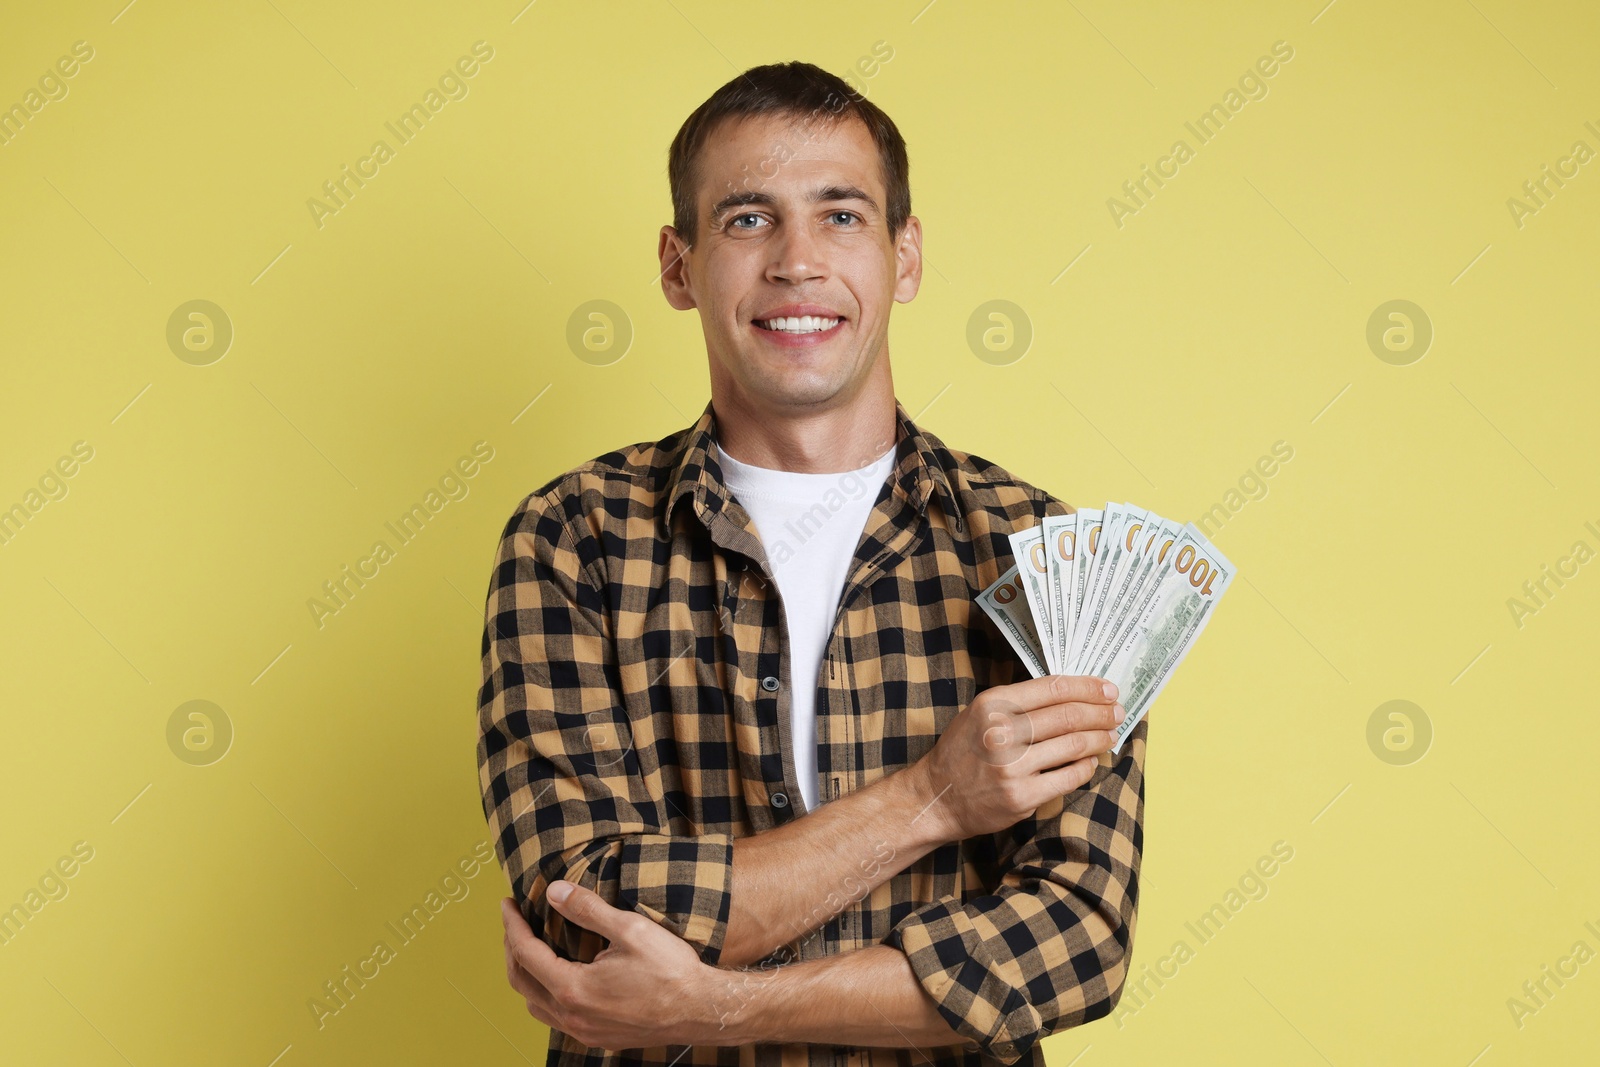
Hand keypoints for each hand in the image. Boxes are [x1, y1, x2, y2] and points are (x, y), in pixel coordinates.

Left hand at [500, 882, 713, 1050]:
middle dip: (512, 949)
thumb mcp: (629, 929)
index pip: (525, 953)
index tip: (508, 904)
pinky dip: (545, 993)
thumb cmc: (670, 970)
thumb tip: (554, 891)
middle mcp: (572, 1016)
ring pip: (535, 1005)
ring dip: (526, 975)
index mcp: (573, 989)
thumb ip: (587, 909)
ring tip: (531, 948)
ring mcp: (584, 1031)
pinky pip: (556, 1017)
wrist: (701, 1010)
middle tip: (515, 922)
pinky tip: (559, 977)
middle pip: (521, 982)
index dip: (512, 925)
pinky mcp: (597, 1037)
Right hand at [915, 674, 1122, 840]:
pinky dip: (1086, 767)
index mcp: (992, 704)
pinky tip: (1090, 761)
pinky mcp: (1022, 797)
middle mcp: (1001, 733)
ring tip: (1110, 735)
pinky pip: (1069, 777)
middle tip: (1117, 712)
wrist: (937, 797)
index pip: (1053, 688)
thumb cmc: (964, 750)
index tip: (1108, 688)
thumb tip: (1072, 693)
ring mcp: (1012, 767)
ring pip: (1073, 746)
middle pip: (1068, 716)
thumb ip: (1019, 702)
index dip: (1088, 687)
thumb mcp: (981, 712)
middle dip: (1101, 712)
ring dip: (1099, 738)